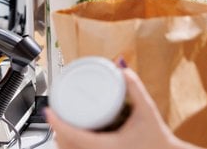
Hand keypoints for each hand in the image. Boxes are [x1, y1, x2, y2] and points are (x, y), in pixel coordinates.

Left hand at [46, 68, 200, 148]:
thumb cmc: (158, 140)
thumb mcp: (147, 109)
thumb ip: (134, 87)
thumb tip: (121, 66)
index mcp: (106, 146)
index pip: (71, 135)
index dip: (56, 122)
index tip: (49, 110)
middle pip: (65, 146)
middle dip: (56, 129)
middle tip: (54, 112)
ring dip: (62, 140)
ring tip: (60, 123)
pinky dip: (71, 147)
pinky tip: (71, 139)